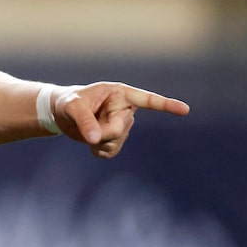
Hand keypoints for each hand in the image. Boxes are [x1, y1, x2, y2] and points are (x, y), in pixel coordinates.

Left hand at [51, 83, 189, 158]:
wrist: (61, 113)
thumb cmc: (67, 102)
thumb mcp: (72, 107)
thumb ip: (85, 121)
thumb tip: (96, 139)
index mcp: (120, 94)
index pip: (147, 100)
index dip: (166, 105)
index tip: (185, 110)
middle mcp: (124, 109)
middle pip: (121, 128)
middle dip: (104, 132)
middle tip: (88, 129)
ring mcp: (121, 125)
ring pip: (117, 142)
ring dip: (101, 143)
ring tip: (88, 132)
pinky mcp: (114, 138)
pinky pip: (112, 151)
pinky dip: (100, 151)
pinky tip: (92, 143)